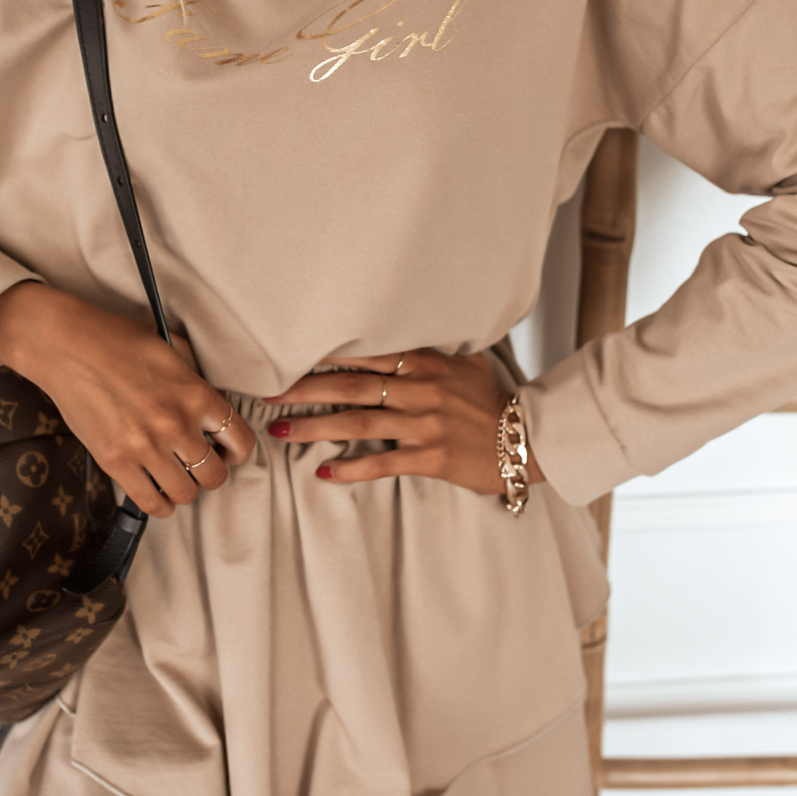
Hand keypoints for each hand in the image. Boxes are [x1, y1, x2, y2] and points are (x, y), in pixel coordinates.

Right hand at [0, 282, 254, 517]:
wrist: (65, 345)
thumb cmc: (118, 340)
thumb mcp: (173, 348)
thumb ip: (197, 378)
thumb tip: (214, 408)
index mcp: (196, 393)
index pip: (241, 442)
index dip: (237, 453)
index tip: (227, 452)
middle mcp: (175, 424)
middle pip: (215, 476)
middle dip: (211, 473)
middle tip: (198, 464)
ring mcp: (144, 446)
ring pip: (186, 494)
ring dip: (184, 489)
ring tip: (176, 477)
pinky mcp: (114, 461)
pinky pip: (150, 503)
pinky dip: (159, 505)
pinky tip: (158, 494)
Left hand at [265, 348, 543, 493]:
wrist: (529, 440)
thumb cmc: (491, 400)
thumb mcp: (466, 361)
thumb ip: (432, 345)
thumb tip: (405, 322)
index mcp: (425, 362)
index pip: (364, 352)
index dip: (323, 355)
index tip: (288, 354)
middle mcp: (420, 388)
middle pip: (350, 386)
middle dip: (304, 389)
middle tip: (267, 393)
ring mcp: (424, 424)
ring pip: (357, 423)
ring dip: (315, 427)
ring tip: (280, 430)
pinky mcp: (431, 457)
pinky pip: (383, 463)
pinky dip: (351, 469)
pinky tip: (324, 473)